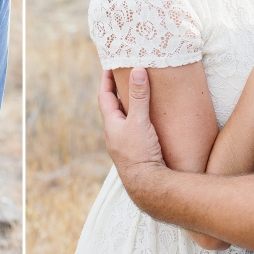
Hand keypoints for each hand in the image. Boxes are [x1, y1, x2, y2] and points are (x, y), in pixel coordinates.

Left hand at [98, 68, 166, 206]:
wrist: (147, 187)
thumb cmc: (140, 153)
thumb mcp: (139, 121)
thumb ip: (139, 97)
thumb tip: (137, 70)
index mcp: (111, 124)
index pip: (104, 96)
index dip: (106, 80)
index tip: (108, 66)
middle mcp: (114, 134)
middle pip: (113, 107)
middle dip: (118, 91)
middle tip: (125, 76)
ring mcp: (124, 144)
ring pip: (123, 119)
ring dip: (129, 106)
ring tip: (138, 94)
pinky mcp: (135, 153)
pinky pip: (133, 130)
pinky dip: (137, 119)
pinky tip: (148, 120)